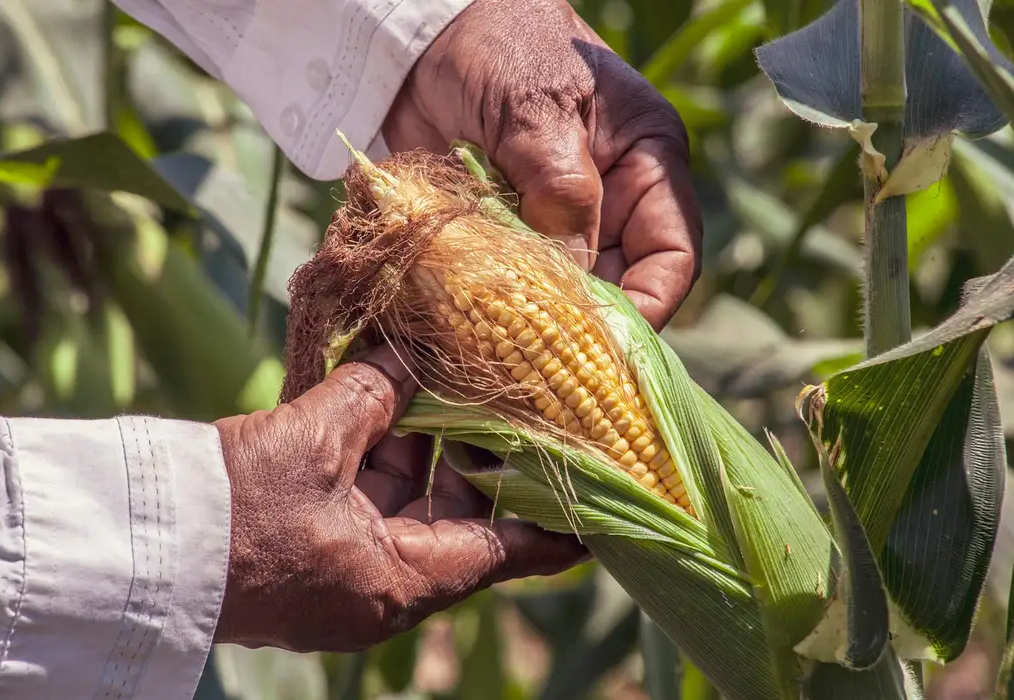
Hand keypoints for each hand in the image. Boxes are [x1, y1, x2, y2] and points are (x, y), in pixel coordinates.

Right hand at [212, 345, 587, 650]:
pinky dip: (377, 453)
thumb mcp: (313, 444)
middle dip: (477, 455)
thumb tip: (407, 357)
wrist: (136, 547)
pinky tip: (385, 398)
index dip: (555, 524)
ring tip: (447, 381)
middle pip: (458, 517)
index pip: (507, 551)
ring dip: (421, 444)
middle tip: (512, 399)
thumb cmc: (233, 511)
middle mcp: (381, 584)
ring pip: (406, 501)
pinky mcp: (310, 546)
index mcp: (401, 579)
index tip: (600, 499)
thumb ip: (371, 396)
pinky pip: (362, 498)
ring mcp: (344, 567)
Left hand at [383, 0, 701, 329]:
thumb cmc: (496, 45)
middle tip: (543, 372)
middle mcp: (610, 202)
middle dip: (584, 331)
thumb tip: (571, 282)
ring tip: (503, 360)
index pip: (672, 256)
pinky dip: (492, 313)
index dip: (648, 308)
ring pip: (561, 298)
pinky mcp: (503, 236)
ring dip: (533, 329)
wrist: (417, 35)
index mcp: (646, 164)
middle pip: (616, 289)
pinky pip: (510, 289)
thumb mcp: (536, 109)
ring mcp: (554, 223)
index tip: (607, 348)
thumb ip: (560, 190)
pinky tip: (469, 334)